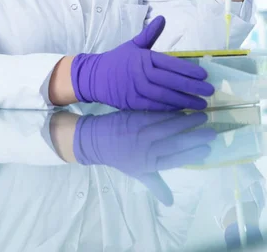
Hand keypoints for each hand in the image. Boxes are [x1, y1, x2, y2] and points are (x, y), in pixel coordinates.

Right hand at [71, 16, 214, 110]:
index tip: (204, 75)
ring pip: (165, 96)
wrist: (95, 77)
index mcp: (143, 58)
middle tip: (209, 91)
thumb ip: (150, 34)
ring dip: (184, 101)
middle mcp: (141, 73)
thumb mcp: (133, 44)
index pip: (170, 64)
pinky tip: (183, 110)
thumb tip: (162, 18)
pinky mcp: (133, 103)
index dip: (188, 70)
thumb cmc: (117, 60)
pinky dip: (170, 109)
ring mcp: (136, 89)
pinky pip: (155, 107)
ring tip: (201, 104)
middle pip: (170, 81)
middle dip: (192, 87)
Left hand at [73, 110, 215, 204]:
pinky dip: (170, 111)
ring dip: (186, 120)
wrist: (97, 140)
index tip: (208, 150)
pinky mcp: (136, 117)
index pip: (175, 160)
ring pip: (167, 125)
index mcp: (149, 163)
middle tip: (212, 131)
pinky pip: (156, 113)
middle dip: (195, 137)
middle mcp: (147, 147)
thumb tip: (171, 203)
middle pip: (175, 142)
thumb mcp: (138, 173)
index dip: (192, 155)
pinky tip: (183, 108)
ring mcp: (141, 131)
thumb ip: (156, 185)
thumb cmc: (121, 158)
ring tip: (202, 115)